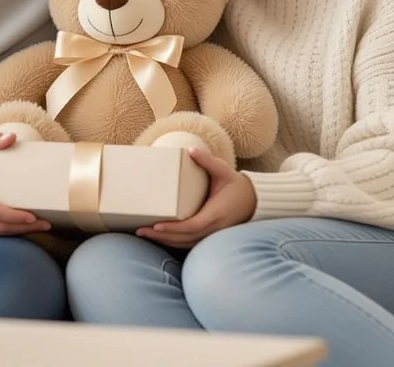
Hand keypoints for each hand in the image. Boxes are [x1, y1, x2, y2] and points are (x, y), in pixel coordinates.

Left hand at [137, 148, 255, 248]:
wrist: (253, 201)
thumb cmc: (236, 185)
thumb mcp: (224, 171)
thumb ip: (208, 161)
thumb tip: (190, 150)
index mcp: (216, 213)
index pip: (193, 225)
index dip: (174, 228)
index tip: (156, 225)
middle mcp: (214, 227)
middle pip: (184, 238)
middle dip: (161, 236)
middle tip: (140, 231)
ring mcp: (212, 235)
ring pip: (185, 244)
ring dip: (165, 241)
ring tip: (144, 234)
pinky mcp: (209, 236)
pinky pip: (189, 243)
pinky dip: (173, 242)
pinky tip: (159, 237)